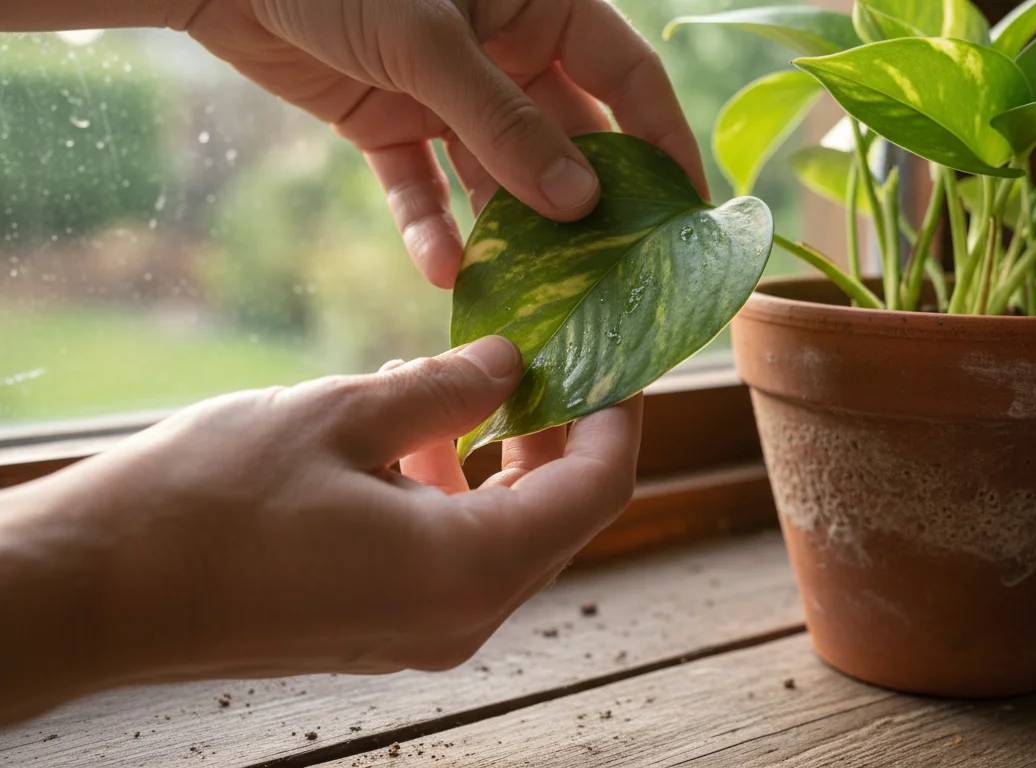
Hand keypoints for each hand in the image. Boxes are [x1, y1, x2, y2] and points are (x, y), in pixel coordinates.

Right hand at [0, 336, 641, 723]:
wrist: (95, 593)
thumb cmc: (210, 502)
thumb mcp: (342, 415)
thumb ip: (446, 388)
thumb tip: (510, 362)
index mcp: (470, 568)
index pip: (597, 487)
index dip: (616, 415)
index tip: (611, 355)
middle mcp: (464, 617)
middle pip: (559, 516)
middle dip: (561, 432)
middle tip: (547, 355)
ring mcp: (424, 634)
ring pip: (506, 535)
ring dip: (503, 459)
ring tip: (467, 382)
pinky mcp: (383, 631)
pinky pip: (454, 557)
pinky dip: (455, 494)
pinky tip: (412, 436)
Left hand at [172, 0, 707, 286]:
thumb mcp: (429, 43)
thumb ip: (504, 123)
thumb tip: (580, 204)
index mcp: (541, 7)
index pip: (628, 78)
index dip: (664, 142)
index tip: (688, 211)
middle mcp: (506, 52)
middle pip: (568, 140)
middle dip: (585, 207)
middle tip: (611, 275)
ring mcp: (450, 91)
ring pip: (498, 175)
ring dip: (509, 232)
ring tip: (529, 294)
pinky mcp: (393, 122)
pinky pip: (424, 186)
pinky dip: (431, 227)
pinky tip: (443, 273)